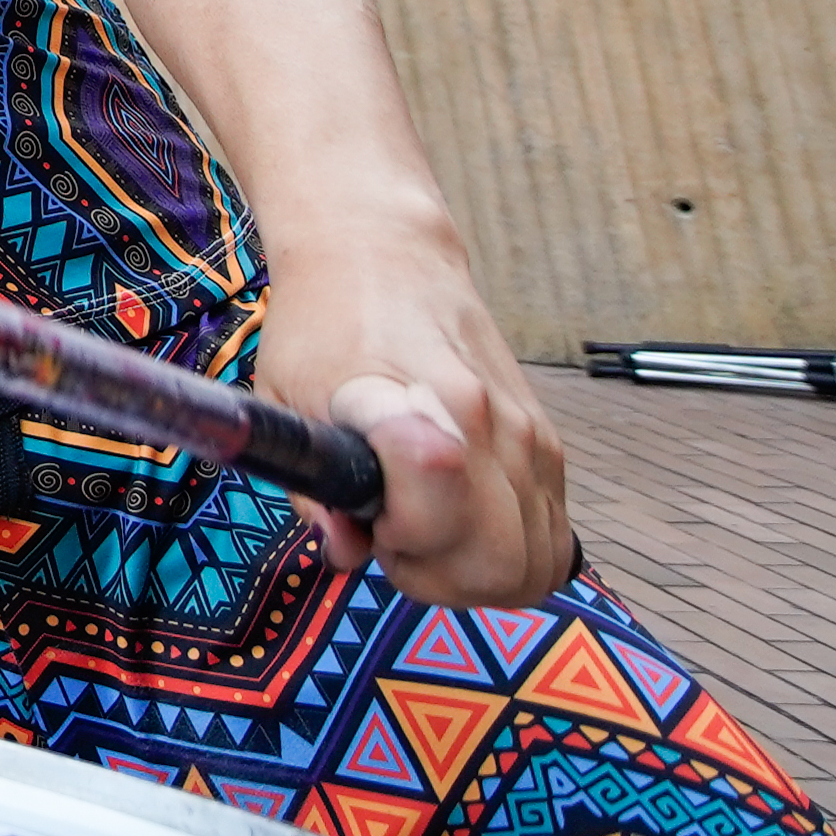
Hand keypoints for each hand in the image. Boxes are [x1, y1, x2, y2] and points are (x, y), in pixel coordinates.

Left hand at [259, 241, 572, 608]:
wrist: (386, 256)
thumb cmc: (323, 326)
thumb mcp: (283, 401)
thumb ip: (312, 490)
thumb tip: (349, 554)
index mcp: (424, 409)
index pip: (438, 517)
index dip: (399, 542)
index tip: (368, 517)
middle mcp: (496, 428)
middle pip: (501, 568)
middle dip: (439, 578)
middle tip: (391, 535)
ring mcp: (533, 439)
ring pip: (537, 564)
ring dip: (476, 572)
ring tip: (423, 525)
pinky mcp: (550, 446)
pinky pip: (553, 539)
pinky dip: (508, 554)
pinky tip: (456, 520)